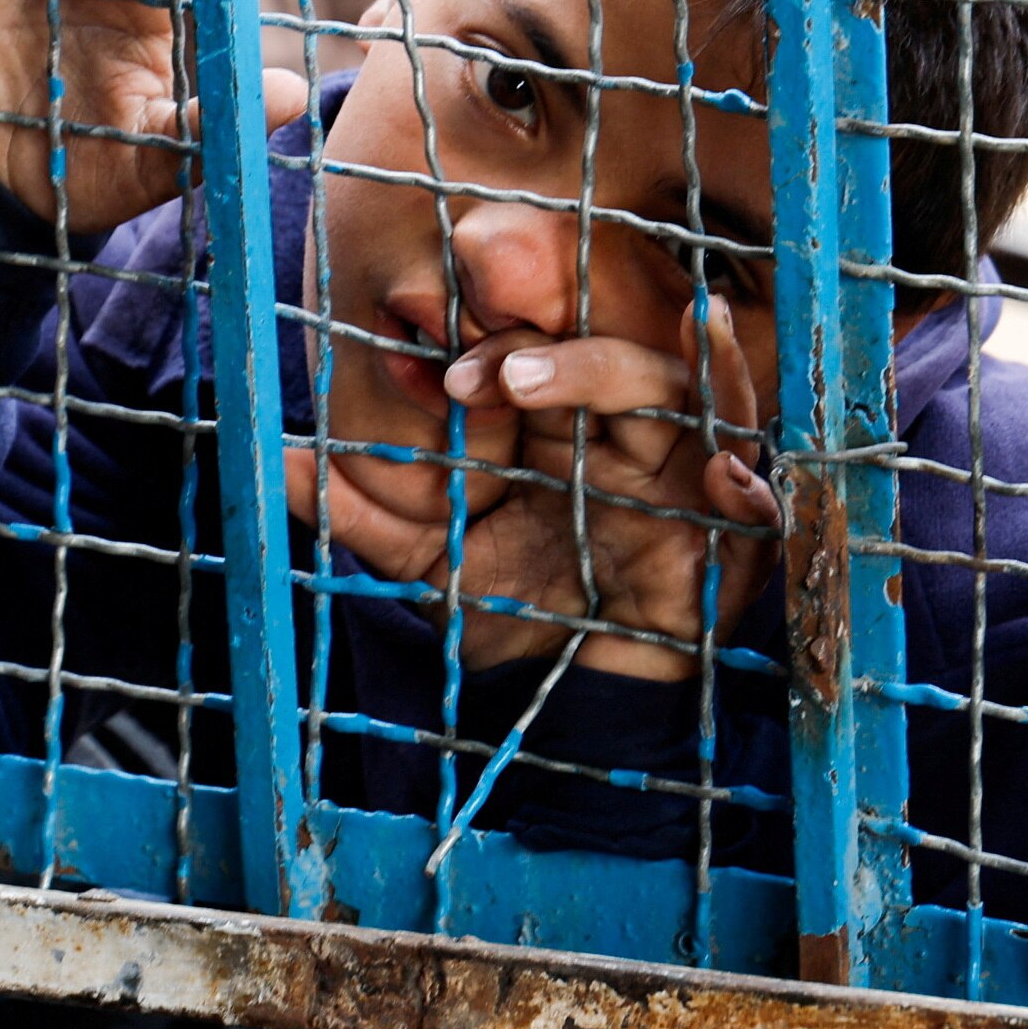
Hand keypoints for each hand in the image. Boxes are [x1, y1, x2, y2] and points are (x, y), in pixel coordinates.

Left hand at [289, 298, 781, 680]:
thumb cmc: (522, 613)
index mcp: (559, 419)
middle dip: (542, 343)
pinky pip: (749, 459)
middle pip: (599, 347)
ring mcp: (681, 462)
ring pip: (667, 383)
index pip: (534, 347)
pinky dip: (739, 439)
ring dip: (604, 370)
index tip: (425, 356)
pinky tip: (717, 419)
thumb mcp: (432, 568)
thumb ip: (365, 515)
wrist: (585, 697)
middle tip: (474, 370)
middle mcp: (622, 425)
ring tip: (529, 378)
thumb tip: (278, 460)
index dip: (490, 331)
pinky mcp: (732, 518)